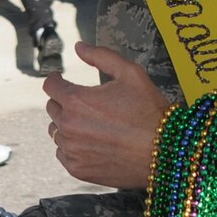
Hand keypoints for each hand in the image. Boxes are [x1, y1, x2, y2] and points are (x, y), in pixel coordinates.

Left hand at [42, 42, 173, 188]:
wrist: (166, 152)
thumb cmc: (150, 110)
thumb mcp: (131, 74)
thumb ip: (101, 56)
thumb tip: (78, 47)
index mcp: (75, 100)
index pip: (50, 86)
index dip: (57, 80)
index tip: (62, 81)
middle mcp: (67, 126)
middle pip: (52, 108)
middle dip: (64, 102)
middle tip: (85, 104)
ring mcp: (71, 150)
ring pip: (56, 132)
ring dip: (67, 125)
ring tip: (91, 125)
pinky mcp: (77, 169)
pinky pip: (63, 154)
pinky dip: (72, 147)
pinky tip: (92, 144)